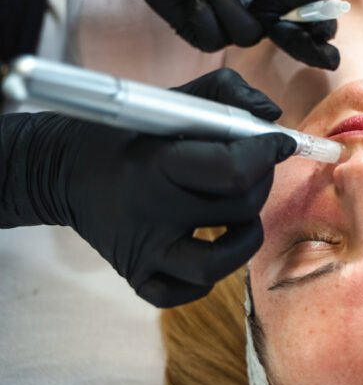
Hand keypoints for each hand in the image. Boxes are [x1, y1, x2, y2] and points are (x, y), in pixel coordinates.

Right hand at [2, 69, 295, 306]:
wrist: (63, 170)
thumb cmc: (127, 133)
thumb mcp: (169, 101)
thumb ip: (224, 93)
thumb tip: (272, 115)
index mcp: (157, 164)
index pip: (232, 171)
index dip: (266, 154)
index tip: (277, 142)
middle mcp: (150, 213)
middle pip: (238, 209)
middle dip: (261, 183)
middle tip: (254, 169)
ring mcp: (144, 251)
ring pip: (216, 264)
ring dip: (245, 237)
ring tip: (239, 214)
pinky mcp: (138, 276)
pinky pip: (189, 291)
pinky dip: (208, 276)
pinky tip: (209, 245)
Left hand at [132, 0, 339, 68]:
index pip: (303, 12)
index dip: (318, 27)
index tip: (328, 36)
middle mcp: (253, 4)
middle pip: (287, 36)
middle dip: (303, 45)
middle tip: (326, 58)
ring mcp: (228, 19)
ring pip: (247, 38)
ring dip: (231, 13)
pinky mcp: (201, 31)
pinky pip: (213, 40)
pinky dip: (202, 18)